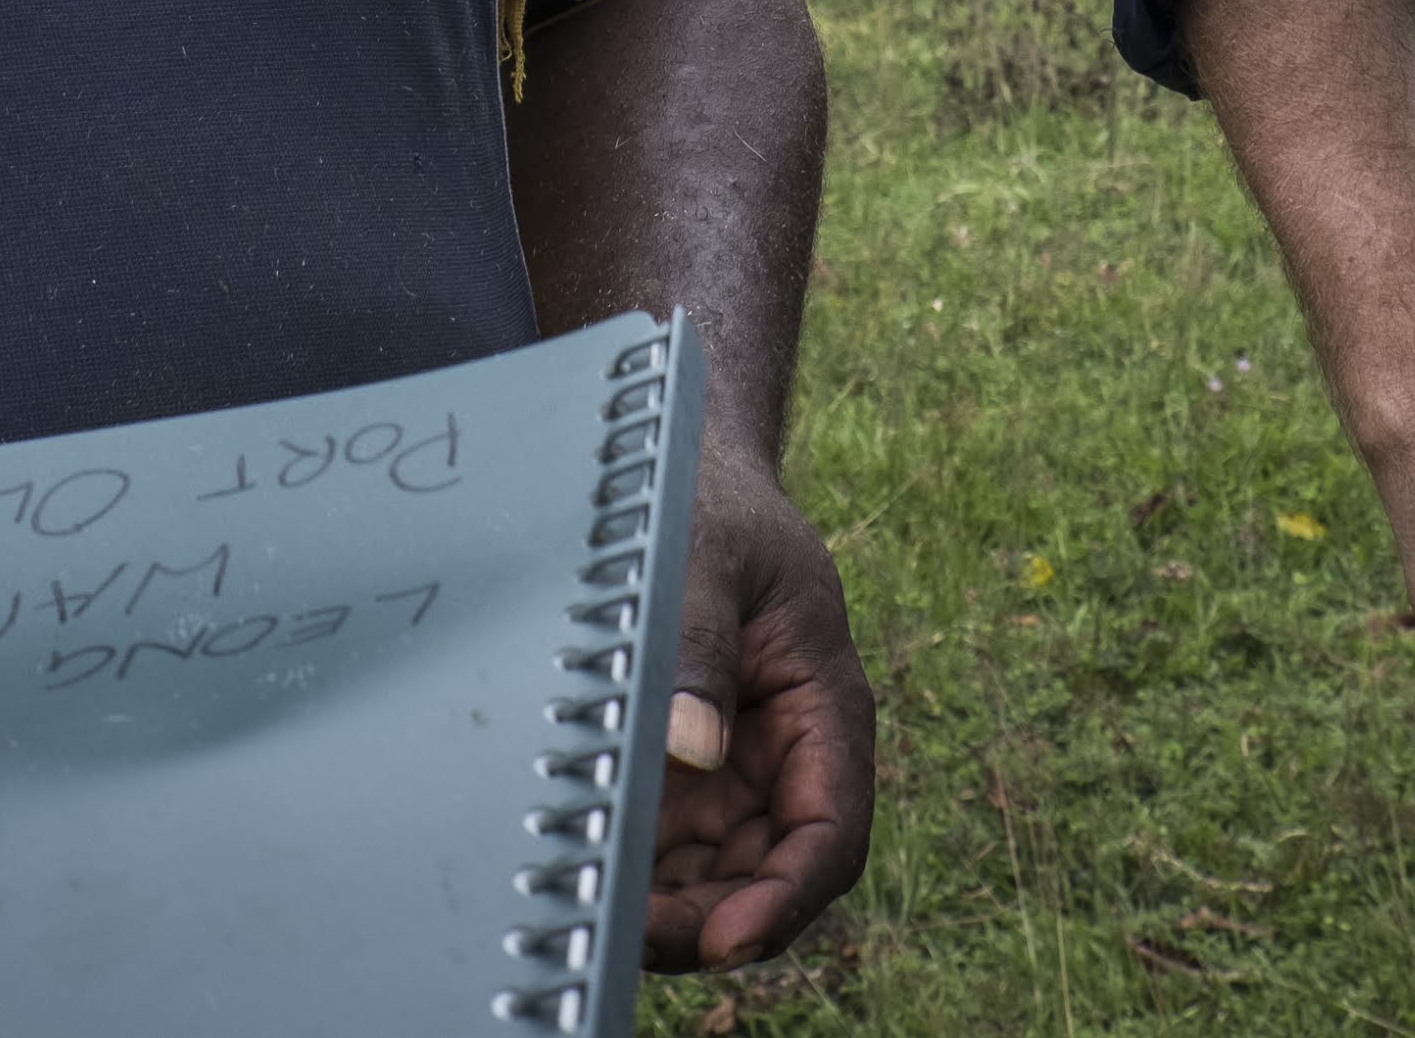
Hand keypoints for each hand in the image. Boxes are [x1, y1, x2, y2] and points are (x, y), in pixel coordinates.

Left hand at [645, 443, 873, 972]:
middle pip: (770, 876)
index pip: (830, 832)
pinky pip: (669, 849)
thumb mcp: (705, 557)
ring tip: (596, 914)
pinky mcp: (683, 776)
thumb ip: (699, 645)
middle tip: (629, 936)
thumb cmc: (708, 508)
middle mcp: (788, 758)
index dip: (787, 898)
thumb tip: (693, 749)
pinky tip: (584, 872)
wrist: (682, 476)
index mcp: (825, 708)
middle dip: (710, 920)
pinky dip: (636, 873)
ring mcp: (735, 774)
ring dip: (669, 911)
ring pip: (717, 879)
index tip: (729, 939)